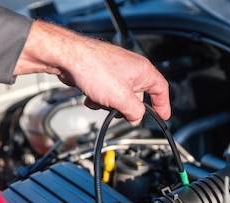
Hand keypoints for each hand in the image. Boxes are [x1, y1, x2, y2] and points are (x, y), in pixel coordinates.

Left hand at [15, 21, 169, 124]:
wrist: (67, 57)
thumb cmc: (93, 67)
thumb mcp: (122, 98)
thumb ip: (135, 112)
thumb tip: (136, 118)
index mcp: (143, 71)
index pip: (161, 90)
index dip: (163, 105)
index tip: (163, 116)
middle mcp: (132, 69)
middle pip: (138, 96)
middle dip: (127, 108)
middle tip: (120, 113)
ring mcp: (116, 70)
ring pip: (120, 96)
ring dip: (110, 104)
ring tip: (101, 101)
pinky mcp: (102, 73)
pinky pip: (106, 92)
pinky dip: (100, 98)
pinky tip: (91, 97)